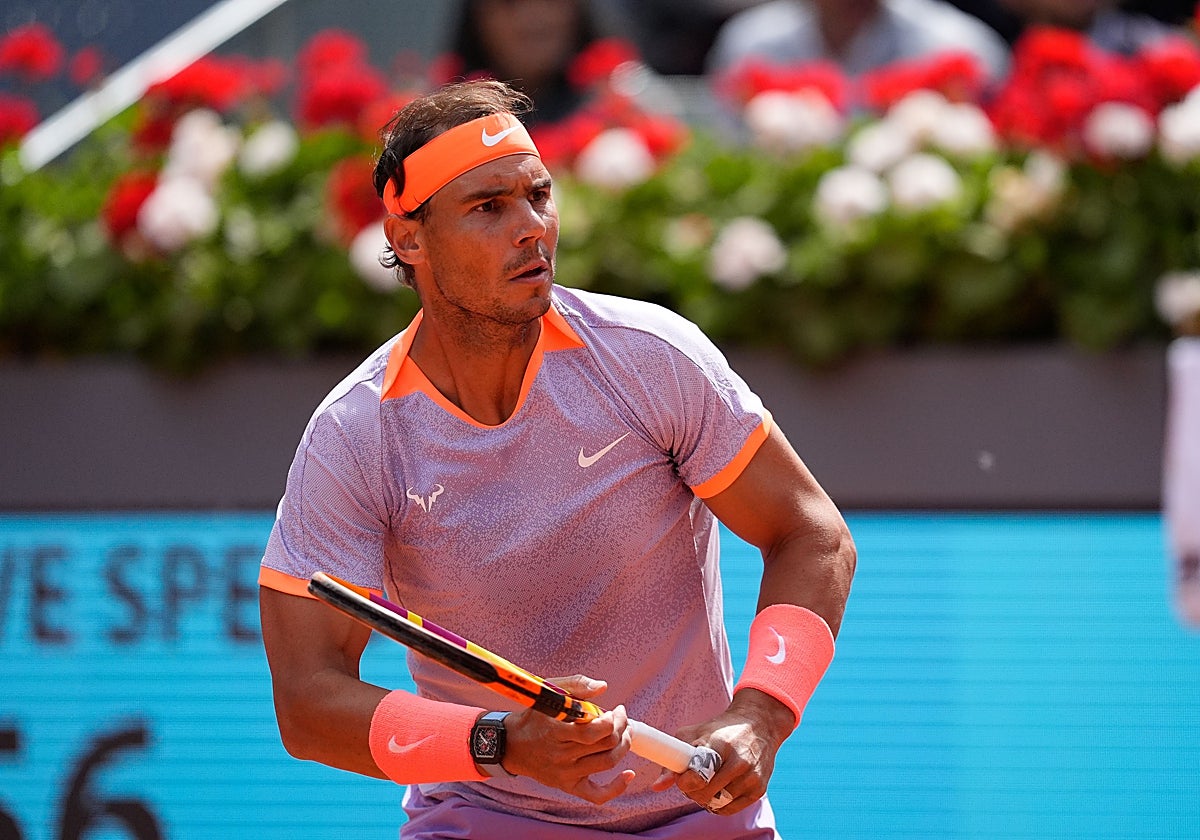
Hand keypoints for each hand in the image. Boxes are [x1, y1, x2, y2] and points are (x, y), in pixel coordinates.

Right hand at [501, 674, 635, 803]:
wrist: (511, 745)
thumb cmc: (532, 717)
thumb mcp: (548, 693)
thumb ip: (575, 686)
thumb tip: (603, 687)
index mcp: (556, 731)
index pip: (594, 731)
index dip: (613, 720)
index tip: (616, 710)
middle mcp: (561, 756)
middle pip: (606, 745)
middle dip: (622, 728)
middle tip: (622, 718)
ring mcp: (565, 773)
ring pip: (607, 763)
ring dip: (624, 746)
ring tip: (625, 733)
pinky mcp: (568, 786)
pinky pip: (597, 795)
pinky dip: (616, 787)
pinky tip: (629, 775)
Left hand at [649, 688, 794, 814]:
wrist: (758, 725)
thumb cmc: (720, 730)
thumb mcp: (694, 733)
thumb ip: (674, 757)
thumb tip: (658, 785)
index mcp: (720, 744)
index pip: (699, 773)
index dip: (685, 781)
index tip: (681, 779)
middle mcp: (739, 762)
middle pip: (705, 793)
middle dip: (692, 791)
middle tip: (691, 781)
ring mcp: (751, 777)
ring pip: (716, 804)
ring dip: (705, 799)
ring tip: (705, 784)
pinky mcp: (758, 790)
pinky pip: (729, 810)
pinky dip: (718, 805)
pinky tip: (718, 790)